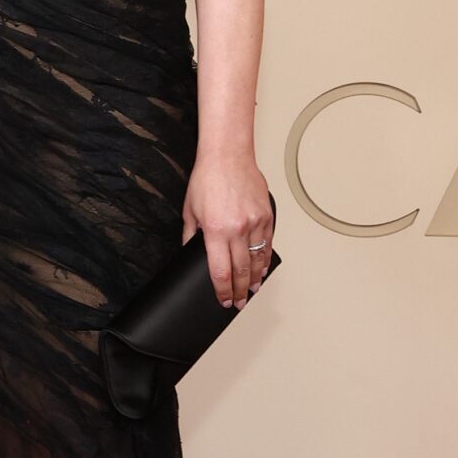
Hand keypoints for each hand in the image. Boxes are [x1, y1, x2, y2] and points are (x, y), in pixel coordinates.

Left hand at [181, 157, 272, 308]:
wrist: (227, 156)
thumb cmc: (207, 178)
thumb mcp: (190, 210)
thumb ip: (190, 235)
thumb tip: (189, 251)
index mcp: (216, 231)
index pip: (221, 271)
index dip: (223, 291)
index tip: (224, 300)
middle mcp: (237, 229)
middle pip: (241, 270)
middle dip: (239, 290)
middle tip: (239, 301)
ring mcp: (254, 222)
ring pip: (257, 259)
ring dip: (255, 278)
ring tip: (252, 289)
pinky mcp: (266, 215)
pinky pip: (267, 243)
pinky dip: (265, 258)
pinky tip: (262, 267)